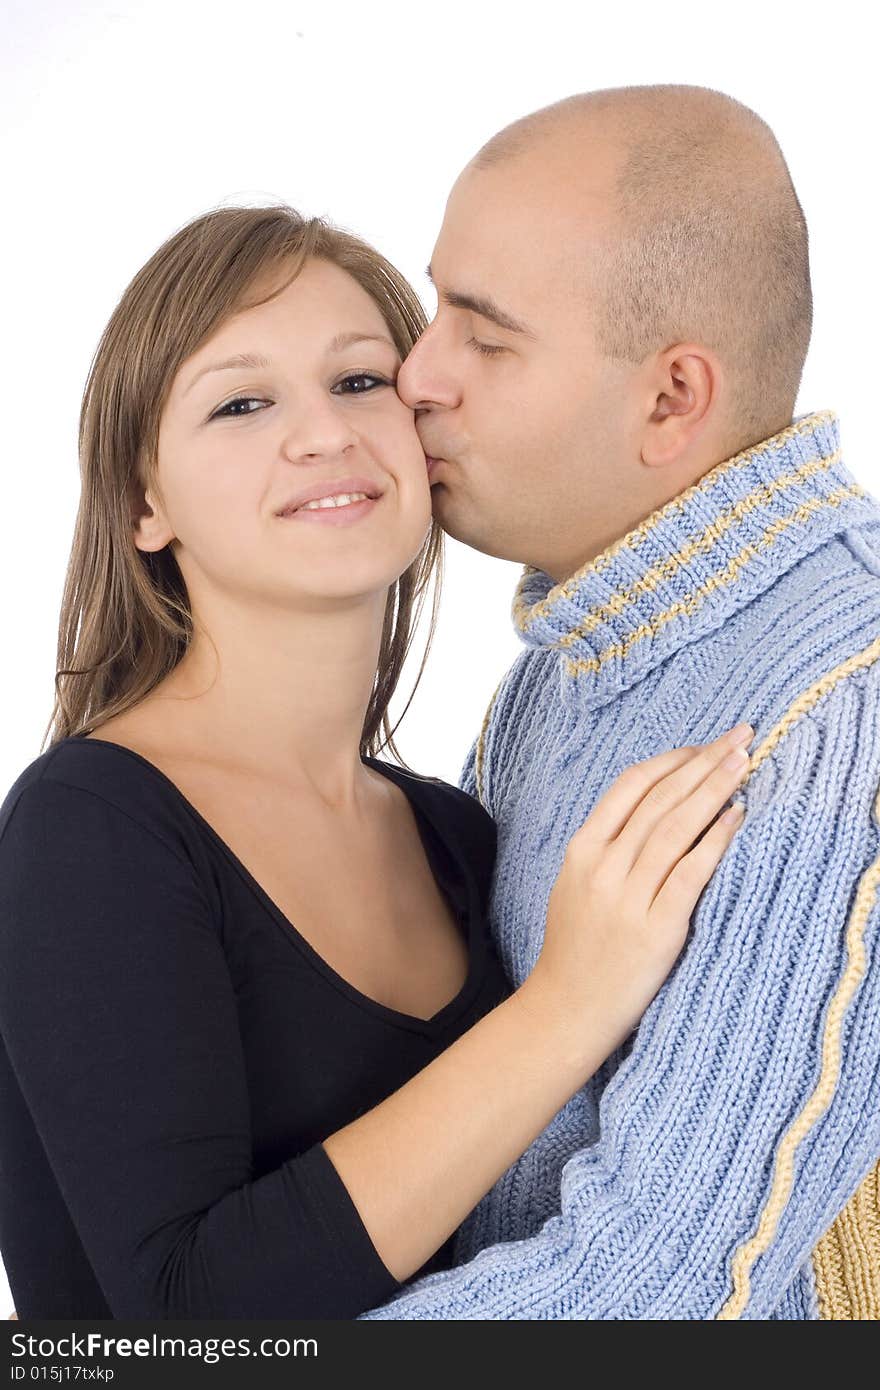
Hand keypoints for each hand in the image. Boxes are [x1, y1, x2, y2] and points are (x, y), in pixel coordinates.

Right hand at [528, 724, 752, 1056]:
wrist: (567, 1008)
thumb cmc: (578, 946)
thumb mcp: (577, 883)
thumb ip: (609, 844)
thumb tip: (659, 804)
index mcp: (582, 849)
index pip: (631, 786)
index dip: (673, 759)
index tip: (705, 745)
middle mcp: (603, 866)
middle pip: (660, 799)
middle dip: (704, 762)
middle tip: (741, 736)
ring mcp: (628, 897)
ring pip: (676, 827)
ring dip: (715, 790)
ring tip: (746, 764)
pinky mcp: (656, 929)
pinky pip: (690, 873)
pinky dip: (715, 841)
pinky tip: (737, 817)